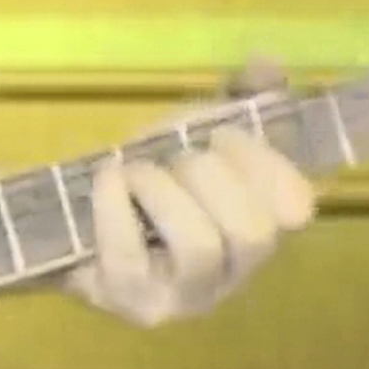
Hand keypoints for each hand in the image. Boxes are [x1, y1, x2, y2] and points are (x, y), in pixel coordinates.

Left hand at [66, 57, 319, 326]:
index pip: (296, 208)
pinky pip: (133, 257)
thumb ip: (240, 95)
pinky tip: (109, 182)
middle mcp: (233, 274)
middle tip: (176, 157)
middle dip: (210, 175)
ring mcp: (184, 298)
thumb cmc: (150, 178)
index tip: (222, 135)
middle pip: (253, 231)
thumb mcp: (196, 131)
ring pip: (201, 246)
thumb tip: (268, 62)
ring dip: (164, 191)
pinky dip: (117, 207)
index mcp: (260, 228)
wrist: (73, 219)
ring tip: (136, 172)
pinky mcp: (135, 305)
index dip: (267, 165)